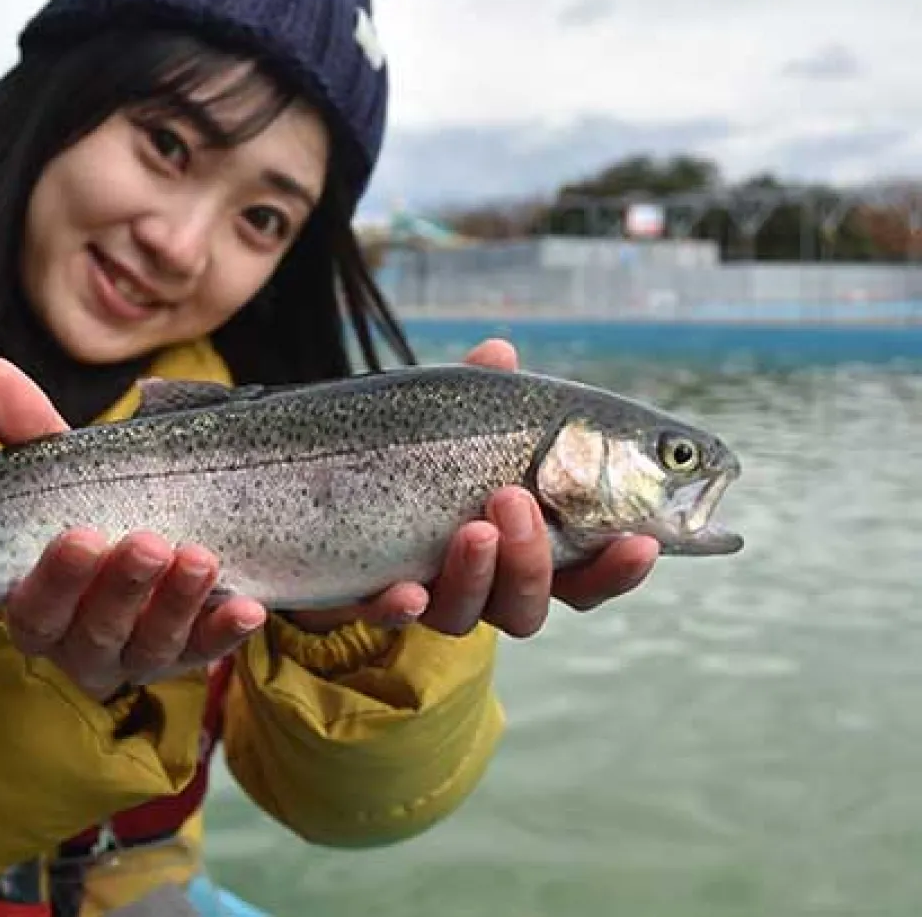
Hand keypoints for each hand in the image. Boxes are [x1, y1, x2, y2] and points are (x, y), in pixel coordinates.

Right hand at [0, 356, 265, 702]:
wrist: (160, 526)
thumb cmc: (93, 504)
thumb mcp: (65, 469)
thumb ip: (27, 427)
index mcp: (37, 604)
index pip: (35, 608)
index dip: (57, 579)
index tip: (81, 535)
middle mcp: (79, 641)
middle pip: (94, 629)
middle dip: (123, 586)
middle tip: (148, 541)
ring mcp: (135, 652)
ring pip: (151, 644)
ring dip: (177, 602)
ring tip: (200, 557)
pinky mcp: (185, 654)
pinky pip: (205, 652)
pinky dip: (223, 632)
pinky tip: (246, 607)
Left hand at [285, 338, 659, 639]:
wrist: (328, 488)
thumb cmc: (418, 452)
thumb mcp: (450, 418)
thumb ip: (480, 394)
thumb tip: (498, 351)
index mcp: (526, 546)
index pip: (587, 574)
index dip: (617, 568)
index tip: (640, 542)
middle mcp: (486, 584)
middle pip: (531, 604)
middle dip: (533, 559)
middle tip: (516, 500)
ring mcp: (430, 594)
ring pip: (469, 616)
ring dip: (478, 575)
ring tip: (473, 527)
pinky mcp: (373, 598)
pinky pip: (389, 617)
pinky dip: (400, 608)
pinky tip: (405, 591)